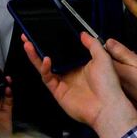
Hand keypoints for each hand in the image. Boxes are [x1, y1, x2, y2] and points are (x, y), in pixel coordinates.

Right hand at [22, 33, 136, 137]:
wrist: (106, 106)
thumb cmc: (108, 85)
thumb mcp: (103, 58)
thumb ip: (92, 44)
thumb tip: (83, 34)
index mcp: (81, 64)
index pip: (64, 50)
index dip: (54, 41)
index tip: (46, 31)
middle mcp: (70, 72)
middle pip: (50, 56)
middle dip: (38, 46)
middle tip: (28, 36)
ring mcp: (63, 81)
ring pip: (44, 66)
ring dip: (35, 55)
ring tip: (28, 44)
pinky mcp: (57, 91)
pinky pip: (47, 77)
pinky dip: (44, 68)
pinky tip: (45, 59)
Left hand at [105, 38, 136, 137]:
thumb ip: (122, 52)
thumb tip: (107, 42)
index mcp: (112, 70)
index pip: (101, 54)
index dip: (110, 48)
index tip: (120, 48)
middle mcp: (108, 81)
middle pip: (105, 63)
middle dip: (115, 57)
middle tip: (131, 57)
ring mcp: (113, 89)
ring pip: (112, 71)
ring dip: (120, 66)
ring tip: (134, 67)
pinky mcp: (119, 94)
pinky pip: (117, 80)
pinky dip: (123, 76)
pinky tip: (135, 77)